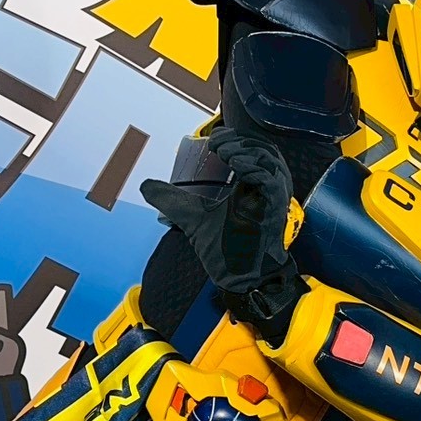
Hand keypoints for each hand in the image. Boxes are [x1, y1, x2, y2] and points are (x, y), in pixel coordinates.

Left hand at [140, 128, 306, 340]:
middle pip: (263, 150)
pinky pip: (272, 182)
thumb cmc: (226, 252)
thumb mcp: (192, 218)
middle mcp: (264, 190)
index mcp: (250, 187)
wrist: (240, 279)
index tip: (214, 142)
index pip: (251, 151)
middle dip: (240, 141)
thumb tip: (145, 185)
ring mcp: (272, 199)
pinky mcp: (275, 210)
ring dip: (247, 151)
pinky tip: (237, 164)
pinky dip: (256, 169)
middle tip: (217, 143)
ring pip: (270, 161)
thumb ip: (171, 200)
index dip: (236, 140)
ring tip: (224, 151)